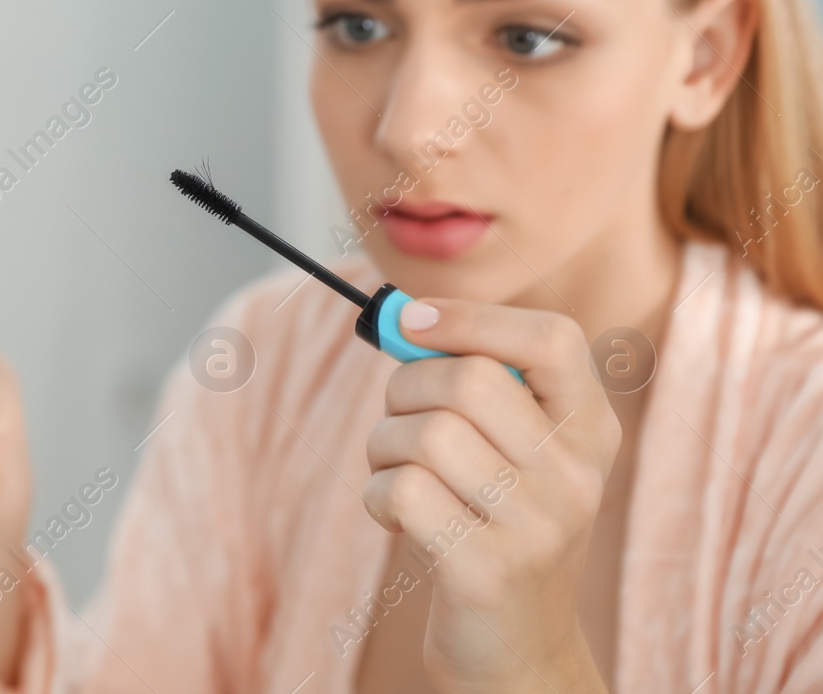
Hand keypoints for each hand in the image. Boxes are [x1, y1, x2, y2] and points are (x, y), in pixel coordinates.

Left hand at [361, 299, 620, 693]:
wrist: (515, 650)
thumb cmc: (492, 524)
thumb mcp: (512, 452)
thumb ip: (475, 383)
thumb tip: (403, 318)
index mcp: (592, 431)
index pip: (553, 339)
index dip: (472, 317)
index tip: (412, 320)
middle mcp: (577, 476)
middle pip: (467, 380)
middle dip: (404, 388)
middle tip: (398, 421)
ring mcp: (538, 526)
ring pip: (425, 433)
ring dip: (383, 446)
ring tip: (395, 473)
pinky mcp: (488, 570)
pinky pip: (401, 490)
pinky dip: (376, 495)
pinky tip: (394, 517)